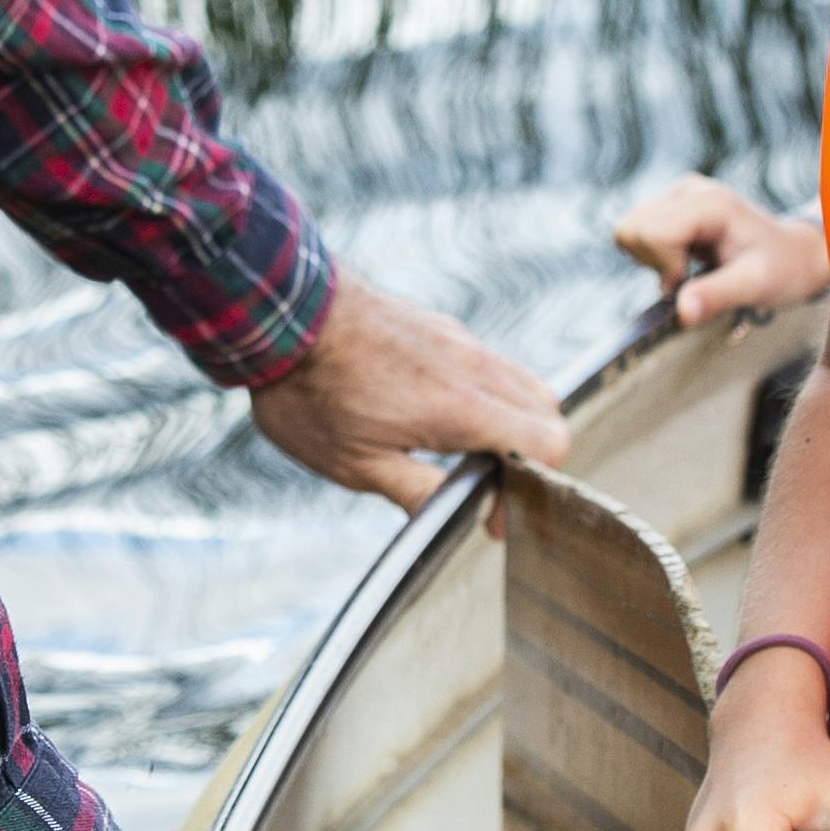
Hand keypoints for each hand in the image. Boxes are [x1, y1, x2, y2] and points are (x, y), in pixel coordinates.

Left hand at [247, 277, 570, 511]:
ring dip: (512, 423)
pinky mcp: (440, 327)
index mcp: (463, 408)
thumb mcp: (357, 464)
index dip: (532, 490)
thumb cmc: (312, 394)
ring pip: (521, 383)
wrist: (282, 311)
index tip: (494, 516)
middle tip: (489, 485)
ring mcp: (459, 340)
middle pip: (547, 411)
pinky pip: (489, 363)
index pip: (547, 443)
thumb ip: (418, 492)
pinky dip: (489, 394)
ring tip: (469, 452)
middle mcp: (473, 367)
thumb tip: (457, 519)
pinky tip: (442, 413)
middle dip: (532, 456)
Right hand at [609, 176, 829, 328]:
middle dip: (654, 264)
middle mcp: (689, 190)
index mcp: (709, 203)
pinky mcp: (672, 206)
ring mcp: (679, 195)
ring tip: (688, 268)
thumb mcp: (755, 286)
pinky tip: (686, 261)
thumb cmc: (782, 269)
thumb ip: (717, 296)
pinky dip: (653, 257)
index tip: (691, 278)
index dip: (664, 266)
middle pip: (632, 228)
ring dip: (651, 261)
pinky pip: (637, 232)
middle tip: (690, 275)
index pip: (650, 232)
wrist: (794, 256)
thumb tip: (682, 313)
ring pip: (628, 230)